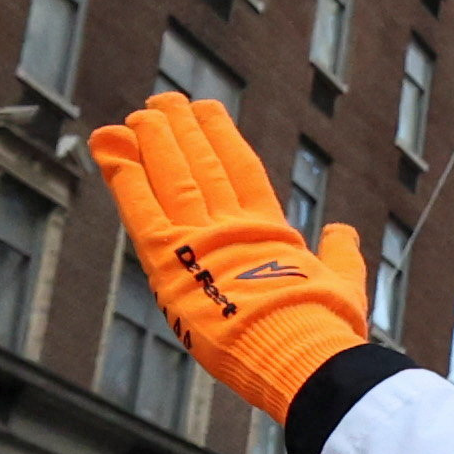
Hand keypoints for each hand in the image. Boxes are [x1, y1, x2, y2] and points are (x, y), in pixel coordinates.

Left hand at [90, 96, 379, 427]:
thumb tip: (344, 230)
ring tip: (139, 114)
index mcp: (270, 232)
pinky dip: (123, 177)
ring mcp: (200, 242)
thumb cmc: (326, 329)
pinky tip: (108, 146)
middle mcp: (231, 228)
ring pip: (171, 177)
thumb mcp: (344, 284)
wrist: (301, 353)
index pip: (241, 170)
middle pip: (201, 165)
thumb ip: (341, 253)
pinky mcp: (170, 264)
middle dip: (182, 130)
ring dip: (152, 142)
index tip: (208, 109)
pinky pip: (139, 211)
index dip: (222, 136)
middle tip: (163, 101)